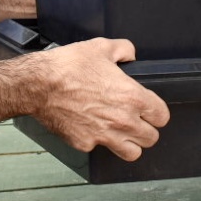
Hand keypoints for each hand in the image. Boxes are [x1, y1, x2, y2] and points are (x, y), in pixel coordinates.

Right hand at [29, 38, 169, 160]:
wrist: (38, 85)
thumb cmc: (68, 66)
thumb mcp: (101, 47)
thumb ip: (124, 49)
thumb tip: (130, 55)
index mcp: (132, 97)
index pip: (162, 116)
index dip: (157, 111)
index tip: (150, 109)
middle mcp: (122, 120)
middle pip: (151, 138)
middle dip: (146, 128)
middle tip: (136, 120)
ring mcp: (104, 136)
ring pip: (132, 153)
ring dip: (130, 143)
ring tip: (122, 132)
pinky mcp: (85, 144)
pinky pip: (100, 148)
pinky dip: (99, 141)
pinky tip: (92, 128)